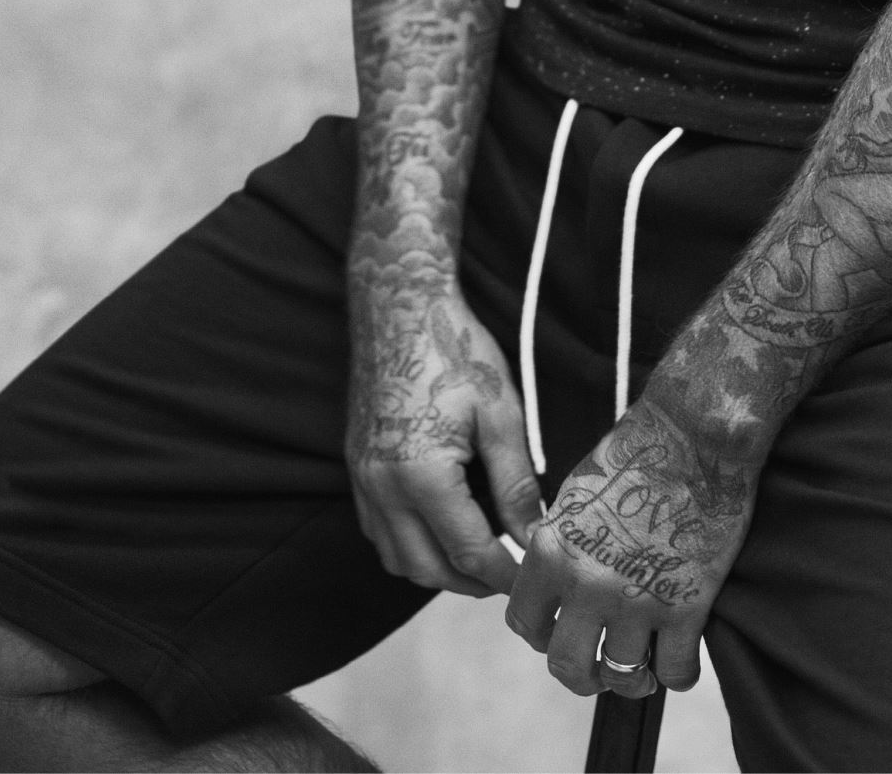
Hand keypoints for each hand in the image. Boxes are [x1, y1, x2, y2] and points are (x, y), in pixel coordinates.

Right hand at [346, 288, 541, 597]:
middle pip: (425, 568)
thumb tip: (534, 534)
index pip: (466, 551)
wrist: (400, 307)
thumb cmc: (455, 351)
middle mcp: (383, 487)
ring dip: (436, 569)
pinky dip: (409, 546)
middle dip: (469, 583)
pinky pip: (378, 531)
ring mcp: (363, 479)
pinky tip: (439, 530)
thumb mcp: (499, 413)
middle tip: (508, 578)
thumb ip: (515, 482)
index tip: (531, 580)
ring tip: (478, 559)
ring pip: (395, 557)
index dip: (503, 574)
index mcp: (422, 476)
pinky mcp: (357, 467)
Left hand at [506, 398, 757, 699]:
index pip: (524, 622)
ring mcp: (637, 599)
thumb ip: (559, 545)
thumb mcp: (575, 495)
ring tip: (643, 667)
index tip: (561, 631)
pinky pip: (675, 673)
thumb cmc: (636, 454)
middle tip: (600, 667)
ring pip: (623, 676)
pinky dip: (677, 673)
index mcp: (552, 549)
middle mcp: (586, 582)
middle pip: (567, 665)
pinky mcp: (686, 606)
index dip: (542, 634)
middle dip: (584, 675)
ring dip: (633, 678)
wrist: (694, 434)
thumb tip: (552, 583)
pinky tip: (680, 655)